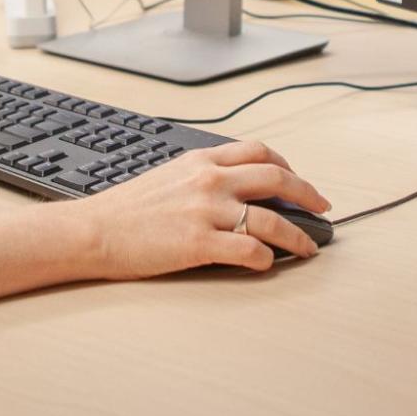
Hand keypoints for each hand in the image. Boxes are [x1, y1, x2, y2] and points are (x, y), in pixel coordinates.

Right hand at [78, 140, 331, 277]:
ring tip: (307, 248)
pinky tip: (268, 263)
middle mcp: (210, 179)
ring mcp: (207, 211)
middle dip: (308, 194)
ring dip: (297, 236)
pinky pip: (250, 249)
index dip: (288, 165)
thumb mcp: (168, 173)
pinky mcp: (200, 243)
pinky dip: (267, 258)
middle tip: (322, 210)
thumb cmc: (126, 209)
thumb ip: (202, 174)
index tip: (299, 180)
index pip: (258, 152)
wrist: (94, 230)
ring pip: (272, 218)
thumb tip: (234, 186)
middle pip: (277, 178)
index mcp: (202, 159)